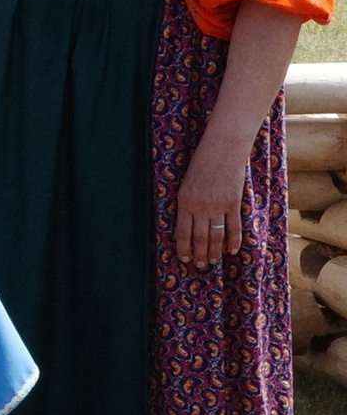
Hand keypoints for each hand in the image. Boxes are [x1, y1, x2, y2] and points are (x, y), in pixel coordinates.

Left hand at [175, 132, 250, 265]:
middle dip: (198, 254)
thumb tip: (186, 225)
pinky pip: (233, 227)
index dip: (183, 248)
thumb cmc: (201, 163)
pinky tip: (231, 251)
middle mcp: (200, 207)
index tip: (184, 258)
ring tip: (212, 261)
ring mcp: (218, 206)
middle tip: (199, 265)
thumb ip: (186, 204)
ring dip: (214, 251)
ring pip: (216, 236)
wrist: (222, 149)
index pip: (182, 232)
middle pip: (199, 238)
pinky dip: (233, 241)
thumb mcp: (186, 183)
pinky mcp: (233, 203)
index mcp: (184, 202)